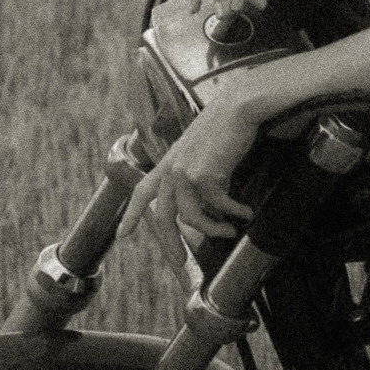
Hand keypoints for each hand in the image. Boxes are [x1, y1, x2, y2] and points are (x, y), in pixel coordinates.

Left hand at [120, 102, 262, 246]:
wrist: (238, 108)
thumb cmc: (226, 126)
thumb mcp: (203, 150)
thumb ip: (197, 173)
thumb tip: (209, 204)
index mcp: (168, 162)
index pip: (142, 192)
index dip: (131, 215)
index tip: (122, 236)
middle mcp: (171, 169)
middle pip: (165, 216)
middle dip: (171, 243)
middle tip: (180, 261)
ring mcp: (185, 172)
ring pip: (194, 218)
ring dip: (215, 228)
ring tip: (231, 230)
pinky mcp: (204, 176)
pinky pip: (220, 207)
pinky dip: (235, 212)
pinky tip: (246, 212)